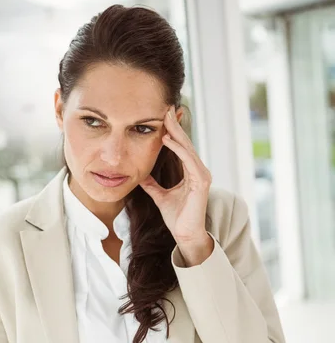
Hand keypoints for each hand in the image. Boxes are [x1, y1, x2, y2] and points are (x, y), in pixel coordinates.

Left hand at [139, 105, 211, 257]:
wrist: (185, 234)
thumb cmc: (177, 217)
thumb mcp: (160, 196)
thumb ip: (152, 185)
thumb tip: (140, 175)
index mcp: (191, 172)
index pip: (180, 147)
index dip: (172, 132)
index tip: (162, 117)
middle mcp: (198, 170)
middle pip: (185, 143)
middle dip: (175, 125)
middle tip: (166, 108)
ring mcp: (201, 175)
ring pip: (187, 148)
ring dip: (176, 133)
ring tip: (166, 118)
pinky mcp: (201, 182)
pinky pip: (189, 161)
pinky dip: (178, 150)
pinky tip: (168, 140)